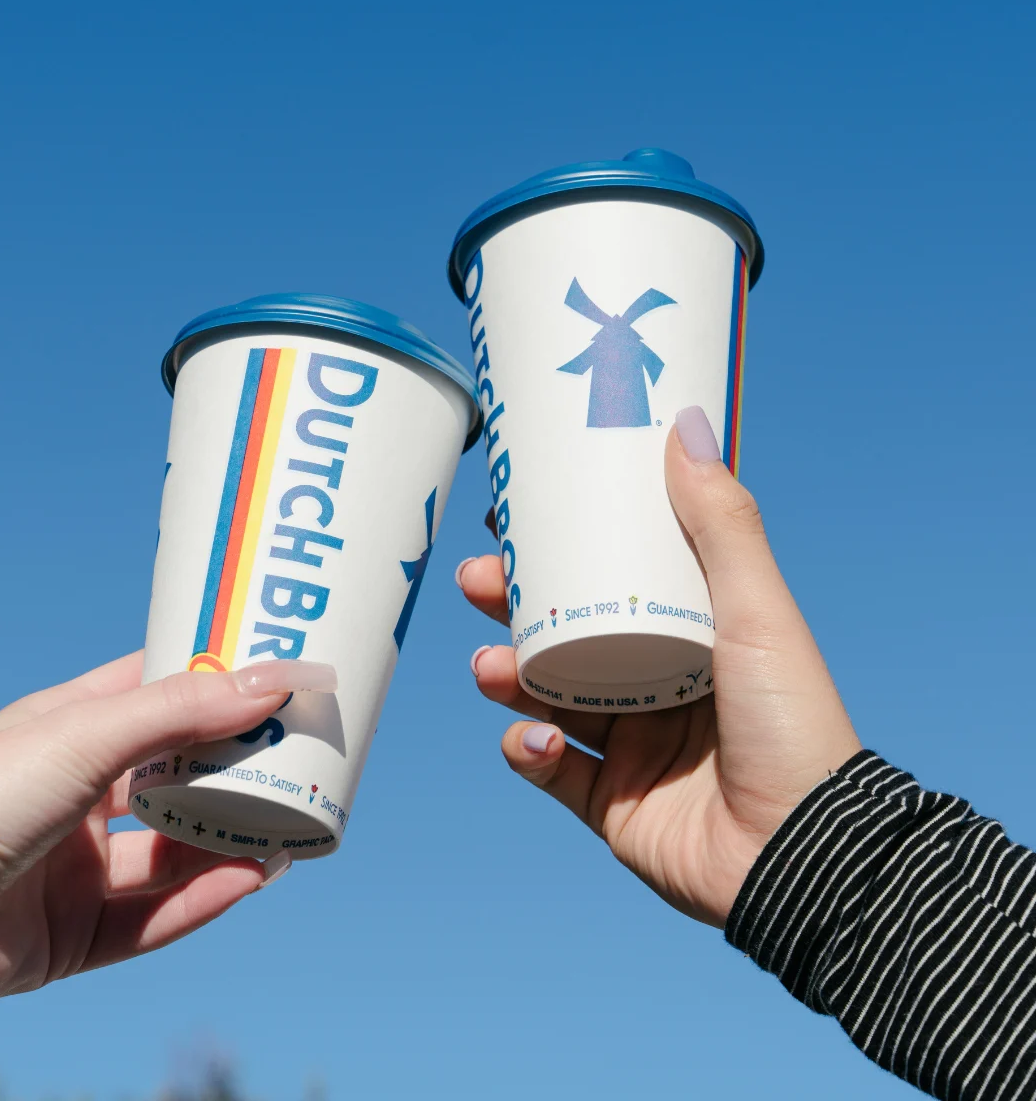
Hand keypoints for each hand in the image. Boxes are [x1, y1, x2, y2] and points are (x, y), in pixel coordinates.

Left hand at [0, 654, 334, 1013]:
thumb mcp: (85, 733)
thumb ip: (182, 711)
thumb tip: (274, 678)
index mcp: (73, 730)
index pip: (161, 694)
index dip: (217, 682)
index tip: (279, 671)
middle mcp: (81, 795)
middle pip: (179, 778)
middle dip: (239, 769)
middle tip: (304, 754)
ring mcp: (79, 866)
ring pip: (174, 853)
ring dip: (231, 840)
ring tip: (292, 824)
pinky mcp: (77, 934)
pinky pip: (155, 917)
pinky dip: (204, 898)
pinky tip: (250, 877)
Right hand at [458, 406, 860, 926]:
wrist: (802, 859)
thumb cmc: (791, 724)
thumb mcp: (756, 611)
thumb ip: (721, 522)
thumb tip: (687, 424)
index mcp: (689, 633)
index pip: (612, 575)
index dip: (564, 545)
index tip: (519, 512)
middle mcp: (655, 682)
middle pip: (564, 631)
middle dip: (513, 603)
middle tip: (479, 578)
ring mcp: (628, 744)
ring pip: (544, 694)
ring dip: (506, 673)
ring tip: (492, 665)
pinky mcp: (607, 801)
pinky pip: (545, 767)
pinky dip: (526, 749)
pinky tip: (534, 740)